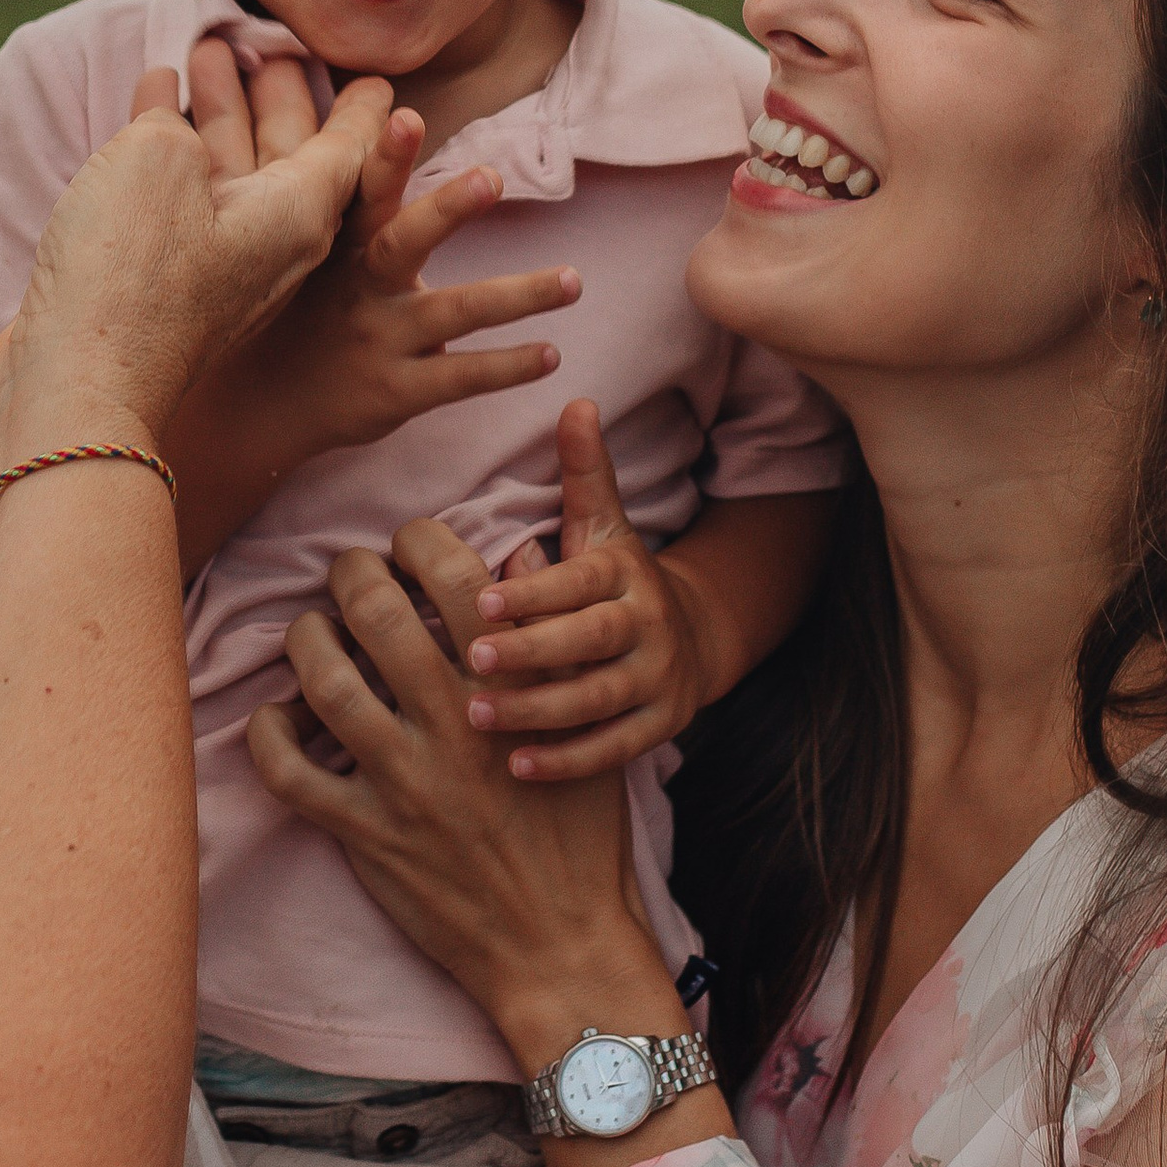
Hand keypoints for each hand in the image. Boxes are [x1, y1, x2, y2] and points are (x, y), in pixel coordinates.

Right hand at [0, 66, 393, 457]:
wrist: (78, 386)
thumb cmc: (130, 266)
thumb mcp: (157, 159)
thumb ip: (171, 129)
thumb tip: (168, 134)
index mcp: (298, 213)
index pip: (347, 147)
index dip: (360, 107)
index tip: (380, 81)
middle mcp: (271, 244)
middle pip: (286, 153)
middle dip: (275, 94)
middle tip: (267, 44)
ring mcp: (217, 271)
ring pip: (230, 174)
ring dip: (215, 113)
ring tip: (197, 54)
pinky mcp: (166, 289)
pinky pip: (185, 204)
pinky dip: (172, 153)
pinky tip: (148, 113)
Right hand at [179, 41, 579, 479]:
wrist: (261, 403)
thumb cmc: (301, 305)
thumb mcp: (307, 249)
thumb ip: (343, 192)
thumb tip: (371, 106)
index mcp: (341, 244)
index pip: (361, 191)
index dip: (384, 156)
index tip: (406, 116)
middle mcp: (359, 286)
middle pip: (402, 241)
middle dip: (446, 208)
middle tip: (492, 176)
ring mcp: (378, 339)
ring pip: (453, 313)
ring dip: (517, 295)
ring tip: (574, 280)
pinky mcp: (395, 390)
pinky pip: (459, 377)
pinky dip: (506, 366)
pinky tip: (552, 354)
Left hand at [246, 509, 659, 1061]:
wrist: (560, 945)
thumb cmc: (582, 837)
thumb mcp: (584, 731)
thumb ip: (549, 640)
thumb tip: (519, 551)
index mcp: (509, 694)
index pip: (457, 579)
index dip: (421, 540)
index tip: (408, 542)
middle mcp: (451, 728)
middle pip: (376, 611)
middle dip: (352, 571)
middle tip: (350, 571)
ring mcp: (403, 783)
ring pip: (324, 681)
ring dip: (305, 638)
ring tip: (312, 630)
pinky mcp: (366, 835)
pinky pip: (290, 774)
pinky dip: (268, 735)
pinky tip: (278, 717)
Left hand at [459, 399, 710, 782]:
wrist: (693, 638)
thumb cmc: (617, 577)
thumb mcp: (605, 524)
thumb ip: (584, 471)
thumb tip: (576, 398)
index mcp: (625, 573)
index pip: (579, 584)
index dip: (533, 593)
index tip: (479, 602)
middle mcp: (648, 626)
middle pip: (592, 643)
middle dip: (533, 653)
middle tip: (472, 661)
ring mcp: (658, 680)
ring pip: (600, 702)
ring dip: (539, 713)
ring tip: (478, 718)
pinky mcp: (660, 727)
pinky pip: (614, 750)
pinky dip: (569, 762)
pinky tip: (519, 769)